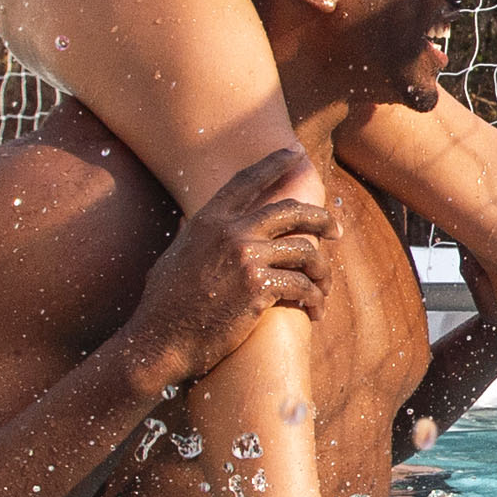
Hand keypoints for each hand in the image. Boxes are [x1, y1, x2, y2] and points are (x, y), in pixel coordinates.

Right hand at [119, 148, 333, 396]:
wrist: (160, 342)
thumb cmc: (165, 305)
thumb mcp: (175, 256)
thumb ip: (193, 235)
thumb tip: (191, 220)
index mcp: (208, 220)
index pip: (247, 180)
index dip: (274, 163)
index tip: (296, 154)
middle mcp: (230, 232)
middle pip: (292, 210)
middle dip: (321, 218)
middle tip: (336, 230)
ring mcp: (246, 257)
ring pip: (306, 251)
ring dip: (322, 272)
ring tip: (323, 288)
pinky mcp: (259, 287)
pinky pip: (303, 285)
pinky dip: (315, 300)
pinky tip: (315, 311)